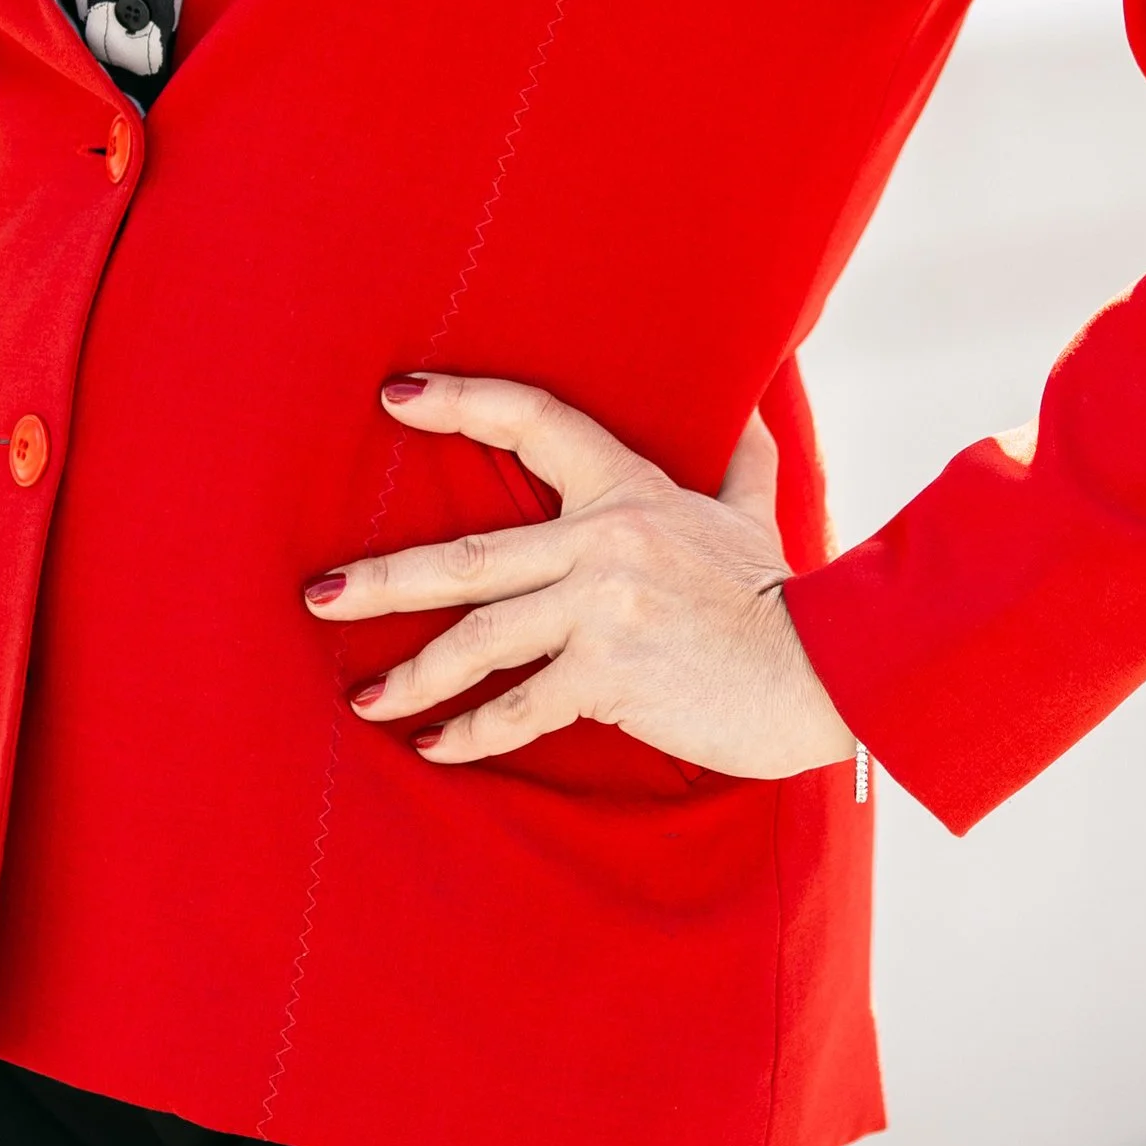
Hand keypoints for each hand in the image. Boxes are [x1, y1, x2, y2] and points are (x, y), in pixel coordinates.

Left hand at [305, 374, 855, 780]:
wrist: (826, 670)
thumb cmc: (783, 595)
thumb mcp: (755, 513)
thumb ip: (740, 458)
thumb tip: (756, 398)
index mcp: (630, 490)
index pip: (533, 424)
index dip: (461, 404)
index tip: (393, 397)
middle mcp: (605, 540)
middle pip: (469, 557)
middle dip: (385, 579)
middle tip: (319, 594)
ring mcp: (603, 606)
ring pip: (479, 637)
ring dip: (413, 674)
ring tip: (364, 698)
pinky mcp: (611, 672)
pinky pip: (521, 706)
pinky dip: (474, 733)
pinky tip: (436, 748)